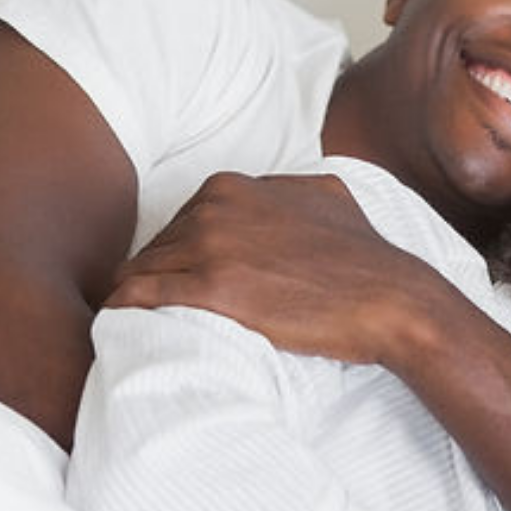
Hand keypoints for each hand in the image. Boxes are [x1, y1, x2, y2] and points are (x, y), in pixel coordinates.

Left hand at [108, 171, 430, 363]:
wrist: (391, 299)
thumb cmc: (365, 260)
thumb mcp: (326, 198)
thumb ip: (288, 190)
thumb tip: (280, 193)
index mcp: (234, 185)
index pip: (180, 222)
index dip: (180, 257)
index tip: (183, 284)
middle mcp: (216, 206)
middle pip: (157, 246)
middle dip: (157, 277)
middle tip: (159, 311)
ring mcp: (213, 245)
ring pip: (143, 271)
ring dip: (137, 296)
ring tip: (135, 325)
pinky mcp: (213, 288)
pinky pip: (142, 295)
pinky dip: (126, 308)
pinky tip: (120, 324)